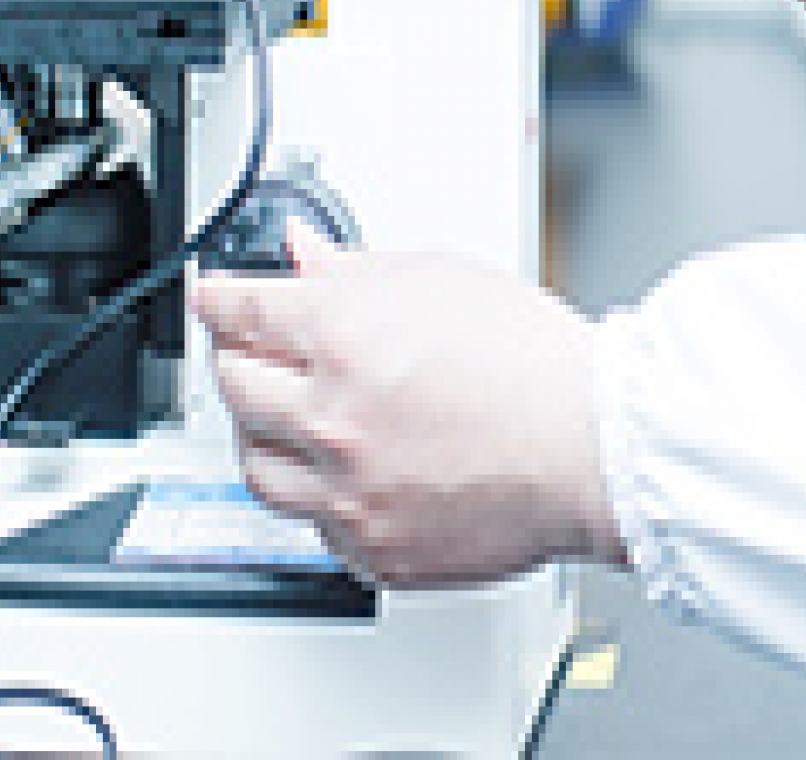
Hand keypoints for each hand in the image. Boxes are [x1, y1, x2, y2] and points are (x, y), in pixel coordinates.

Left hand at [190, 225, 625, 586]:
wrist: (593, 445)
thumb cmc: (536, 362)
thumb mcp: (445, 279)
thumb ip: (359, 269)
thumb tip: (306, 256)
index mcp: (346, 336)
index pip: (241, 311)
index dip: (218, 298)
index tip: (212, 296)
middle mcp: (331, 417)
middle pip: (233, 387)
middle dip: (237, 358)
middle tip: (255, 347)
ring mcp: (345, 492)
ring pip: (255, 466)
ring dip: (263, 432)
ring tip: (295, 414)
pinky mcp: (368, 548)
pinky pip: (311, 524)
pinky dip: (319, 494)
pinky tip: (349, 470)